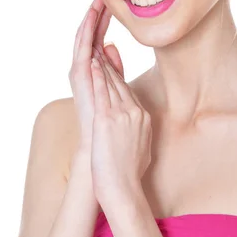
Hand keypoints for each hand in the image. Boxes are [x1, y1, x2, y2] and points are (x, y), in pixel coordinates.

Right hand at [68, 0, 124, 155]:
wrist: (101, 148)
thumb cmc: (110, 125)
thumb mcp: (117, 90)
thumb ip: (115, 69)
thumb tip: (112, 46)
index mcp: (96, 71)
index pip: (100, 38)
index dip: (106, 20)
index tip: (114, 1)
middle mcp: (85, 70)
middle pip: (91, 35)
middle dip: (97, 13)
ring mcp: (81, 74)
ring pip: (85, 39)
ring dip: (90, 18)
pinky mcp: (79, 78)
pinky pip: (82, 50)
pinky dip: (86, 33)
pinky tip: (91, 17)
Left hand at [89, 45, 151, 208]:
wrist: (123, 190)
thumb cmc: (129, 174)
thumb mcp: (141, 148)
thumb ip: (139, 131)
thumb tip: (138, 125)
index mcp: (143, 118)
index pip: (128, 90)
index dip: (116, 75)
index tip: (109, 62)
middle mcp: (135, 113)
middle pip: (120, 83)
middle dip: (109, 64)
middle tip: (100, 46)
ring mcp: (122, 115)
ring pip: (111, 83)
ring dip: (102, 64)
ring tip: (94, 48)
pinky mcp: (107, 120)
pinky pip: (102, 92)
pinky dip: (98, 75)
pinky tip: (93, 62)